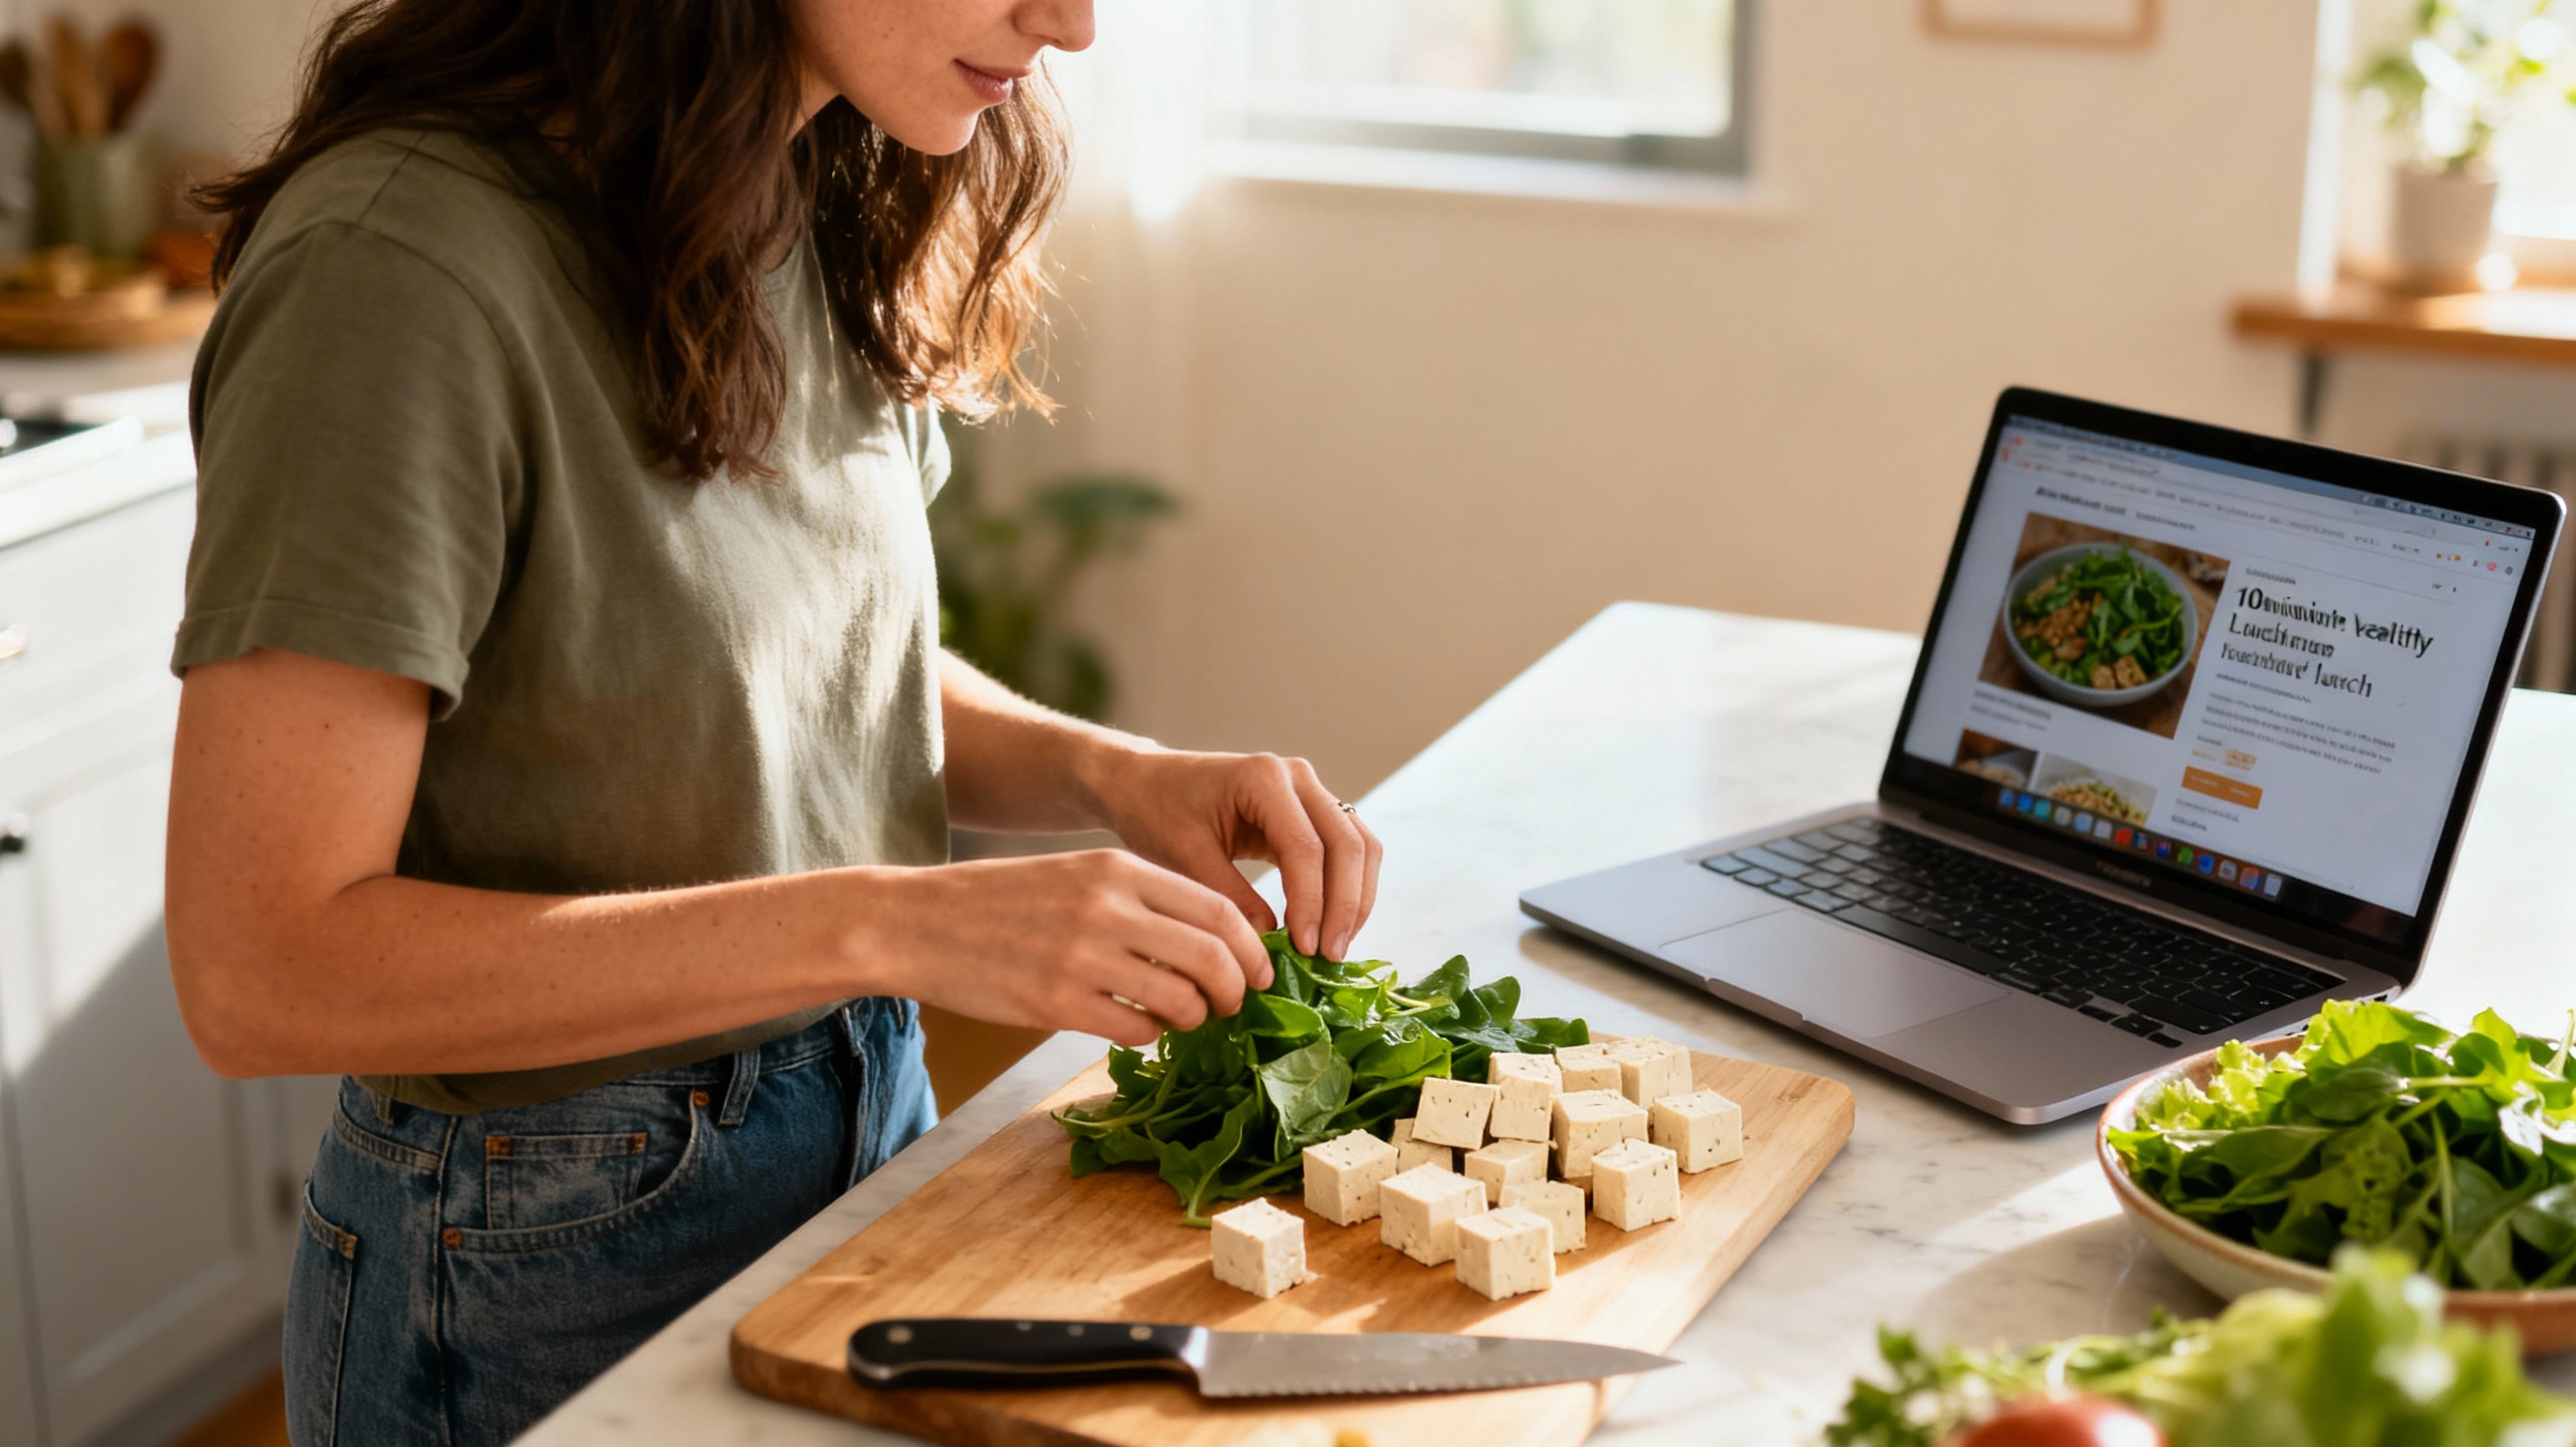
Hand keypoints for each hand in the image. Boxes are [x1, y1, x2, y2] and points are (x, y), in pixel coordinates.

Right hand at [867, 850, 1273, 1046]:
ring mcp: (1083, 957)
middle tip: (1233, 1005)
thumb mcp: (1078, 876)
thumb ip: (1140, 901)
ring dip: (1196, 1018)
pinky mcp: (1056, 1002)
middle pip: (1215, 957)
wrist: (916, 921)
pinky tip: (1135, 1027)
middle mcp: (1108, 907)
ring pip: (1183, 1000)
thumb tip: (1212, 943)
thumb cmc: (1003, 902)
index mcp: (1119, 869)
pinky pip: (1136, 1030)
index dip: (1252, 949)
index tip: (1259, 971)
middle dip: (1238, 989)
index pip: (1220, 909)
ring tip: (1183, 1018)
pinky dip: (1150, 1036)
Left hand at [1081, 747, 1383, 960]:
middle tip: (1330, 956)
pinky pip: (1347, 847)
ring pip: (1359, 845)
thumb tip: (1271, 948)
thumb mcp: (1185, 856)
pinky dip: (1347, 887)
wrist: (1146, 782)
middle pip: (1347, 843)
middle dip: (1344, 906)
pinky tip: (1331, 925)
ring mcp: (1310, 790)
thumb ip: (1230, 898)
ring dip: (1355, 898)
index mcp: (1263, 778)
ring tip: (1335, 947)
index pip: (1306, 847)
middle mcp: (1297, 776)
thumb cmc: (1158, 812)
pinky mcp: (1312, 810)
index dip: (1312, 903)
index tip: (1306, 950)